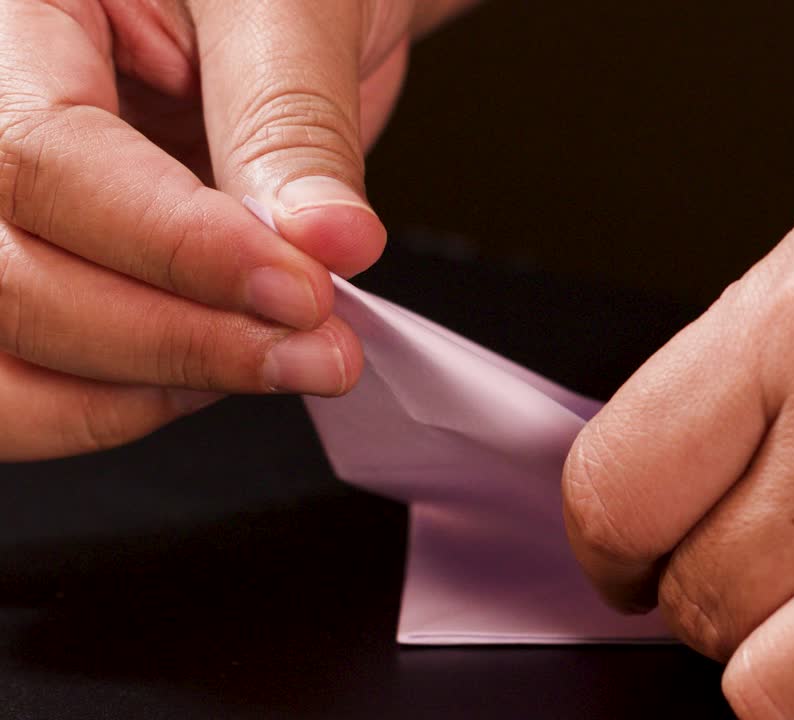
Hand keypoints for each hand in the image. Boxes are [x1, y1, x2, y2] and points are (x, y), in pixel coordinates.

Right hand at [0, 0, 472, 460]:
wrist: (299, 2)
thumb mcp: (294, 9)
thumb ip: (293, 127)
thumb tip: (325, 242)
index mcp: (18, 18)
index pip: (43, 159)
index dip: (176, 247)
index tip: (300, 290)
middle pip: (6, 276)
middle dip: (175, 339)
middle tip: (316, 349)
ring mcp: (7, 210)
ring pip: (2, 353)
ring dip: (146, 391)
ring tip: (280, 365)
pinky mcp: (47, 270)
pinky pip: (32, 379)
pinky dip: (123, 406)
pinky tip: (221, 376)